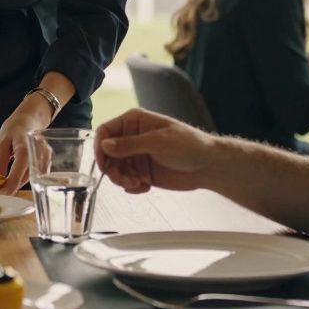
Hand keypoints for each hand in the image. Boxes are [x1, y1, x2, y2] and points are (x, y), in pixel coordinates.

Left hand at [0, 96, 52, 192]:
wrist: (30, 118)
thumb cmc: (14, 128)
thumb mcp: (2, 143)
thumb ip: (0, 162)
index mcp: (24, 150)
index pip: (17, 175)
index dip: (8, 186)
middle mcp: (38, 156)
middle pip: (25, 179)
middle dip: (12, 186)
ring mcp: (45, 159)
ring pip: (31, 179)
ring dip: (18, 182)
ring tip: (5, 181)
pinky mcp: (48, 161)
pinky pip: (37, 175)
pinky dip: (25, 178)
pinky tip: (16, 175)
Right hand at [94, 108, 218, 193]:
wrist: (208, 166)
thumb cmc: (189, 145)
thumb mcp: (157, 142)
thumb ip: (129, 144)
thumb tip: (105, 145)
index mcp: (134, 122)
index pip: (105, 132)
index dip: (100, 147)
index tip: (103, 163)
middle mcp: (132, 138)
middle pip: (108, 154)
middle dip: (113, 169)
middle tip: (124, 179)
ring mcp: (137, 156)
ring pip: (116, 169)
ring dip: (122, 179)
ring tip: (138, 184)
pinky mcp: (142, 172)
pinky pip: (127, 181)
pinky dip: (132, 186)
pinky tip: (145, 186)